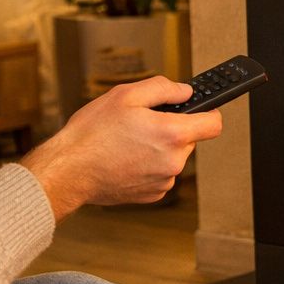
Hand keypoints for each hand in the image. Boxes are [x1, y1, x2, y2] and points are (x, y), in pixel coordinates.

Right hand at [21, 76, 223, 218]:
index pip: (214, 124)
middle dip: (172, 129)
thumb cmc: (92, 133)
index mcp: (172, 134)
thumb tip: (185, 91)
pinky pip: (160, 174)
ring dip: (159, 148)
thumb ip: (163, 88)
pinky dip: (148, 165)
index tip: (201, 109)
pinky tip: (125, 158)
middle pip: (189, 139)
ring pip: (173, 157)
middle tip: (143, 123)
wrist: (69, 170)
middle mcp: (174, 162)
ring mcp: (164, 181)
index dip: (209, 112)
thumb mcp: (126, 95)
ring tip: (128, 142)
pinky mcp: (153, 195)